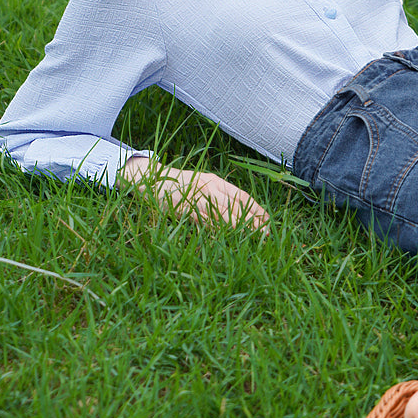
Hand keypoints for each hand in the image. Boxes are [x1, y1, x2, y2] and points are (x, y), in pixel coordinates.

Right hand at [120, 156, 268, 230]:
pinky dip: (217, 230)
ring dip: (239, 228)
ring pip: (223, 215)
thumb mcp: (200, 183)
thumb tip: (238, 210)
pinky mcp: (185, 207)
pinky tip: (228, 239)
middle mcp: (209, 187)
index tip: (267, 221)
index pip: (241, 195)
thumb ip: (217, 194)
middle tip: (265, 234)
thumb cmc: (177, 184)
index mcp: (214, 180)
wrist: (150, 178)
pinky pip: (204, 221)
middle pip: (236, 206)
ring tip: (253, 238)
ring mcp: (197, 196)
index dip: (256, 208)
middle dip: (252, 221)